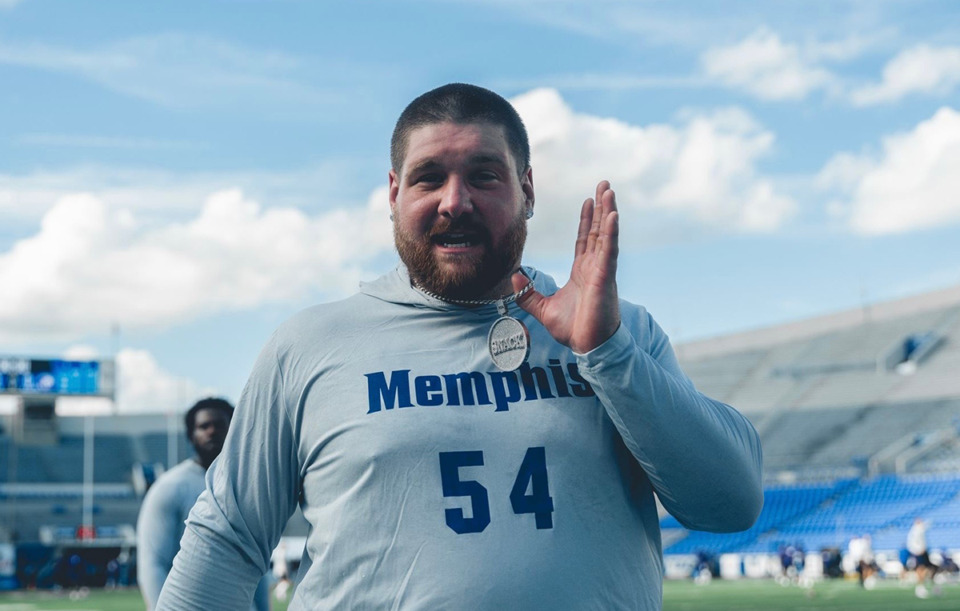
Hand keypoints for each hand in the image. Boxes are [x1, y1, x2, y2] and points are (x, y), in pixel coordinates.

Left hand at [513, 180, 619, 353]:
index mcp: (582, 272)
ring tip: (609, 191)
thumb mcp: (542, 308)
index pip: (584, 239)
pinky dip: (611, 232)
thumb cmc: (572, 329)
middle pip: (598, 230)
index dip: (586, 220)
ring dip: (608, 211)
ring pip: (605, 235)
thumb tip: (514, 275)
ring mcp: (602, 270)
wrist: (587, 346)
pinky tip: (613, 215)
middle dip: (600, 207)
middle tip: (604, 185)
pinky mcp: (606, 277)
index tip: (588, 201)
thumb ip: (527, 292)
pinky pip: (609, 250)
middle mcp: (594, 267)